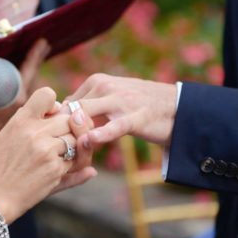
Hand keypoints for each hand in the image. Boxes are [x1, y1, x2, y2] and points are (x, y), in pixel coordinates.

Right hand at [0, 39, 48, 176]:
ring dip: (32, 77)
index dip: (26, 71)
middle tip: (42, 45)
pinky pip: (21, 106)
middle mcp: (5, 125)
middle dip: (33, 68)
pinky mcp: (7, 126)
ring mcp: (8, 127)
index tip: (35, 49)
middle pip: (27, 95)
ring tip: (39, 52)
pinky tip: (29, 71)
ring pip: (27, 101)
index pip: (16, 94)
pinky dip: (25, 86)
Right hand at [0, 87, 93, 221]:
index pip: (47, 95)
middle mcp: (34, 132)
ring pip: (75, 139)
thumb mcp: (7, 135)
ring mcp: (47, 151)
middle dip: (67, 129)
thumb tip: (63, 106)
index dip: (55, 105)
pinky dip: (67, 165)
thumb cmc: (2, 165)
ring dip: (70, 148)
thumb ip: (31, 119)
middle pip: (69, 118)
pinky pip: (74, 160)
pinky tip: (51, 170)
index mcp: (21, 120)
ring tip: (54, 156)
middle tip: (56, 141)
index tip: (52, 116)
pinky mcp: (55, 169)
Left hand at [63, 73, 178, 147]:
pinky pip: (114, 126)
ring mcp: (120, 101)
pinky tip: (89, 142)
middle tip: (59, 155)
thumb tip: (64, 112)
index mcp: (96, 82)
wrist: (177, 106)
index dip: (59, 126)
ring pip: (86, 116)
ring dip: (75, 136)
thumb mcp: (111, 96)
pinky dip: (100, 134)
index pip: (66, 104)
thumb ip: (89, 103)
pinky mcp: (135, 117)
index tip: (59, 145)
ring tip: (68, 155)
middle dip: (63, 133)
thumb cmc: (140, 104)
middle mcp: (105, 87)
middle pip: (71, 111)